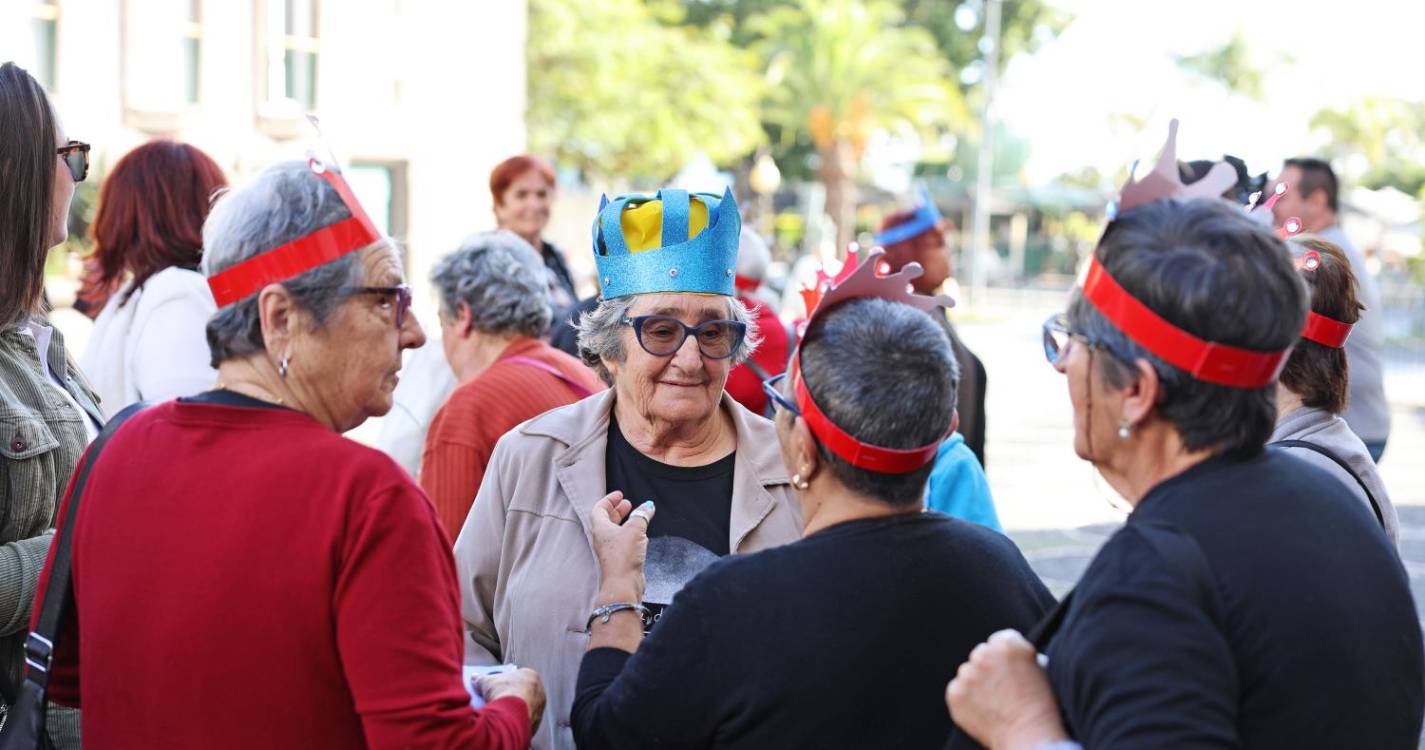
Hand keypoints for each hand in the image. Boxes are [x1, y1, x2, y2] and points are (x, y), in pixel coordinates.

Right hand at [477, 667, 546, 734]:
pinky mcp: (535, 723)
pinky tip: (505, 724)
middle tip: (496, 701)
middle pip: (522, 693)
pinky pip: (524, 722)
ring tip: (498, 714)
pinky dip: (516, 723)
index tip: (497, 686)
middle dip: (511, 697)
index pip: (518, 677)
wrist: (511, 716)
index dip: (506, 681)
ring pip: (525, 708)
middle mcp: (539, 691)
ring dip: (515, 711)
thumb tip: (475, 677)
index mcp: (531, 676)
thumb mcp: (487, 682)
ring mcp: (539, 708)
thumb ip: (481, 678)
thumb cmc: (504, 693)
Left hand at [590, 492, 655, 603]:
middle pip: (606, 520)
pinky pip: (622, 543)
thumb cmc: (624, 556)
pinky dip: (629, 535)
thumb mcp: (635, 529)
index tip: (619, 495)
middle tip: (627, 504)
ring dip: (624, 522)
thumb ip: (642, 515)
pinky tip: (640, 535)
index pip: (599, 508)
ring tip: (636, 517)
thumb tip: (648, 506)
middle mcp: (602, 539)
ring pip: (615, 532)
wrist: (623, 583)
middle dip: (617, 510)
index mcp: (600, 528)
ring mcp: (609, 550)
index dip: (609, 500)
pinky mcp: (618, 560)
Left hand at [946, 629, 1067, 749]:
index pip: (1001, 639)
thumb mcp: (1040, 670)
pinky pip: (957, 690)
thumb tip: (1013, 656)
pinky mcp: (955, 693)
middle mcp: (984, 654)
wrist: (1028, 736)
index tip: (1010, 668)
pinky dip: (966, 699)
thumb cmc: (1041, 707)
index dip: (1007, 655)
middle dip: (989, 667)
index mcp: (1008, 644)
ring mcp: (967, 674)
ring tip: (994, 703)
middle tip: (1002, 689)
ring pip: (968, 672)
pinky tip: (983, 710)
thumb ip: (1021, 656)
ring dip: (976, 683)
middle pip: (982, 654)